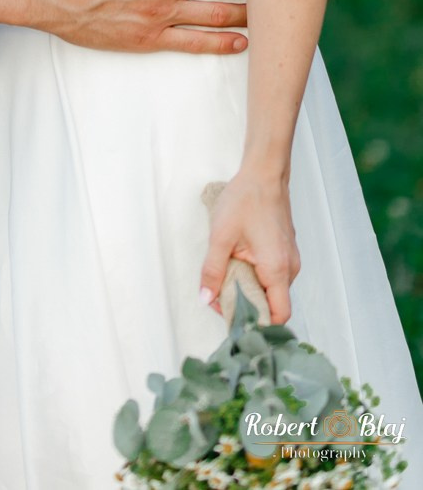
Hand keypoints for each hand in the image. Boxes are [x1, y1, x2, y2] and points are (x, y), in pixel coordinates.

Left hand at [200, 169, 299, 323]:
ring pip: (272, 289)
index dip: (257, 323)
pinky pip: (273, 275)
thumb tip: (206, 299)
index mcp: (277, 269)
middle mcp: (290, 268)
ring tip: (226, 275)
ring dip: (250, 289)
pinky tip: (238, 262)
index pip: (278, 316)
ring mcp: (290, 259)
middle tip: (220, 294)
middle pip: (273, 304)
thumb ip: (212, 271)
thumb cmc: (245, 200)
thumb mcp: (221, 236)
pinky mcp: (286, 251)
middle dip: (247, 305)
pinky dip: (256, 276)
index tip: (232, 316)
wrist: (264, 174)